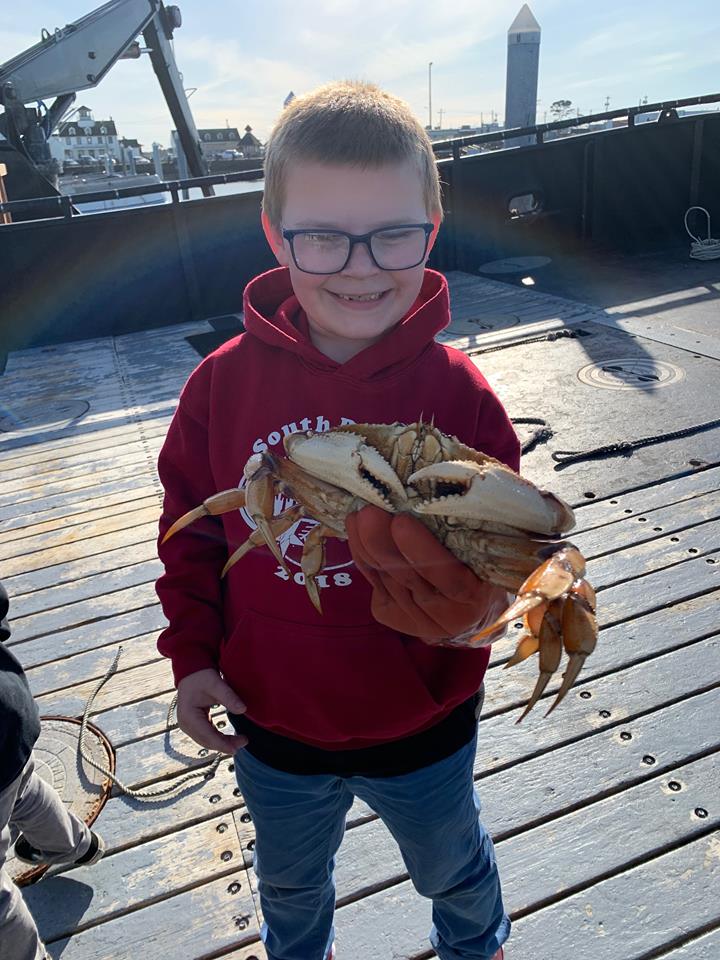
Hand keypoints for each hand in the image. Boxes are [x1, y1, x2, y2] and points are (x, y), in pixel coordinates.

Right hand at [176, 668, 248, 753]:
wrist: (191, 671)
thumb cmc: (202, 676)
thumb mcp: (216, 684)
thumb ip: (229, 697)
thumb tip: (243, 710)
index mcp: (189, 716)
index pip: (207, 735)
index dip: (222, 744)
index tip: (236, 748)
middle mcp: (185, 724)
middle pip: (206, 741)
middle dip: (225, 745)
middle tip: (244, 741)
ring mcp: (188, 725)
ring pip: (206, 741)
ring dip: (222, 743)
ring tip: (240, 740)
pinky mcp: (192, 724)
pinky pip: (206, 736)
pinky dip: (218, 738)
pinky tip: (230, 738)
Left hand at [346, 506, 508, 642]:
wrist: (468, 602)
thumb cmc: (478, 557)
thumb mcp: (483, 543)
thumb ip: (464, 526)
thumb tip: (432, 486)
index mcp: (477, 598)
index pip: (449, 578)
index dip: (422, 551)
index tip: (401, 522)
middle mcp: (446, 617)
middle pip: (407, 577)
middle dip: (382, 542)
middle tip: (370, 509)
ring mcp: (416, 621)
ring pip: (384, 578)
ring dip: (366, 543)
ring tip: (358, 512)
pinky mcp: (392, 617)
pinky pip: (372, 582)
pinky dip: (361, 553)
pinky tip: (356, 529)